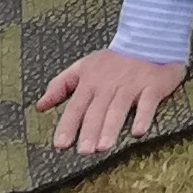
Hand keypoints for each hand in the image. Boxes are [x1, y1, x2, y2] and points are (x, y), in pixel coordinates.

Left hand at [36, 46, 187, 154]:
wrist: (149, 40)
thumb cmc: (113, 61)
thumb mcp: (83, 66)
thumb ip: (60, 85)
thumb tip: (40, 106)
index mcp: (90, 81)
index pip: (76, 106)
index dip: (68, 125)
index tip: (60, 145)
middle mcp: (109, 84)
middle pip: (97, 110)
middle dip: (89, 131)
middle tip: (84, 151)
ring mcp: (131, 85)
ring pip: (118, 108)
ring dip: (111, 127)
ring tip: (103, 147)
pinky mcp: (152, 85)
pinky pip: (147, 102)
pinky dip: (143, 116)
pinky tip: (138, 132)